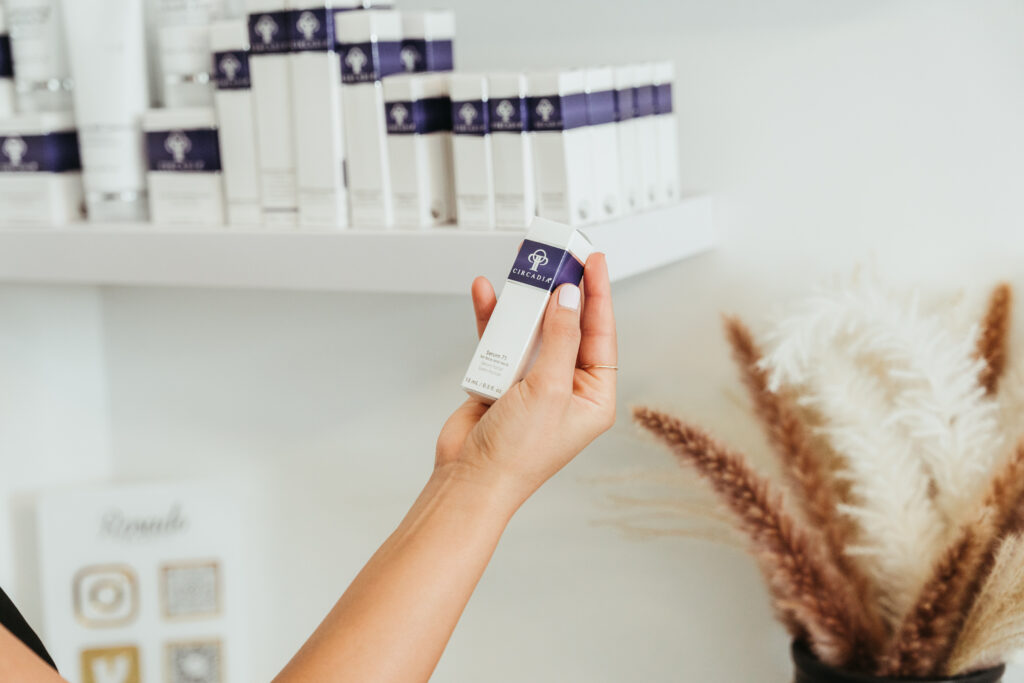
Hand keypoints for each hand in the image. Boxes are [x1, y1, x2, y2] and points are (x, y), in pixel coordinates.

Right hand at [436, 253, 617, 508]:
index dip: (599, 294)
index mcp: (594, 396)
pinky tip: (488, 295)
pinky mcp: (503, 380)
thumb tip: (568, 299)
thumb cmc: (517, 454)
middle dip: (560, 290)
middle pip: (568, 325)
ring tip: (523, 267)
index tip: (592, 261)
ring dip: (524, 301)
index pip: (602, 333)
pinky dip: (494, 319)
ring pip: (533, 329)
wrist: (469, 479)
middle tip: (558, 256)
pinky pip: (502, 340)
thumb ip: (559, 339)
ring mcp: (533, 383)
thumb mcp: (548, 390)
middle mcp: (566, 387)